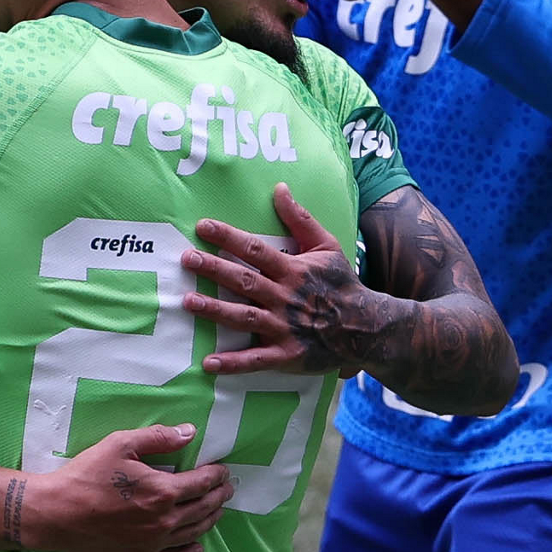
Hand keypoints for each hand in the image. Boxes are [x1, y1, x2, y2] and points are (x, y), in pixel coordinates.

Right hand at [26, 423, 233, 551]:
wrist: (56, 514)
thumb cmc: (87, 475)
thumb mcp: (121, 444)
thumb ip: (158, 438)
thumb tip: (190, 432)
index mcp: (162, 492)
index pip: (201, 484)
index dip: (216, 475)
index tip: (224, 470)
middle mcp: (163, 522)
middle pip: (202, 509)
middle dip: (219, 496)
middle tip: (228, 488)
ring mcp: (152, 545)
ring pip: (192, 534)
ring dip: (210, 520)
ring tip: (218, 510)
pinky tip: (197, 548)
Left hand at [181, 183, 367, 376]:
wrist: (365, 326)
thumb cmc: (341, 283)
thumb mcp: (326, 246)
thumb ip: (300, 219)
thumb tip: (279, 188)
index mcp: (293, 270)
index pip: (255, 250)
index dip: (229, 237)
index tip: (203, 227)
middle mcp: (285, 297)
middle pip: (244, 280)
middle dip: (214, 269)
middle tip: (187, 259)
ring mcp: (284, 327)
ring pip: (245, 317)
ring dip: (216, 310)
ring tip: (188, 301)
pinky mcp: (287, 355)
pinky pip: (256, 360)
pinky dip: (233, 363)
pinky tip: (209, 363)